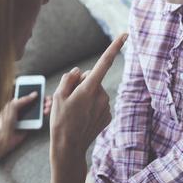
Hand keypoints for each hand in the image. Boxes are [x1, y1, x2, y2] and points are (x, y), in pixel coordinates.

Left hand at [0, 93, 52, 156]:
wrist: (4, 139)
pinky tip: (46, 112)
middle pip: (33, 101)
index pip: (25, 94)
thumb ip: (23, 100)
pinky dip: (43, 114)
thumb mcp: (13, 107)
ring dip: (44, 106)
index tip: (40, 88)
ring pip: (37, 109)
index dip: (32, 90)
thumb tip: (34, 94)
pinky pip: (38, 118)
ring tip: (49, 105)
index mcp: (15, 102)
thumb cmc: (4, 122)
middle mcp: (21, 108)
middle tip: (48, 98)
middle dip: (41, 99)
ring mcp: (26, 116)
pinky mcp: (30, 124)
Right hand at [49, 34, 127, 158]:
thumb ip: (69, 79)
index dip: (114, 47)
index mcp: (88, 88)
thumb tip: (79, 71)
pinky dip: (91, 106)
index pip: (103, 62)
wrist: (69, 148)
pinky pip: (98, 103)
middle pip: (92, 78)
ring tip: (75, 111)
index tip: (125, 34)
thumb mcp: (57, 96)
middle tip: (69, 99)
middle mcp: (101, 96)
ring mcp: (106, 107)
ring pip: (95, 91)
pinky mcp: (108, 116)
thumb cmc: (60, 121)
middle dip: (82, 82)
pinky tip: (82, 118)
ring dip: (86, 95)